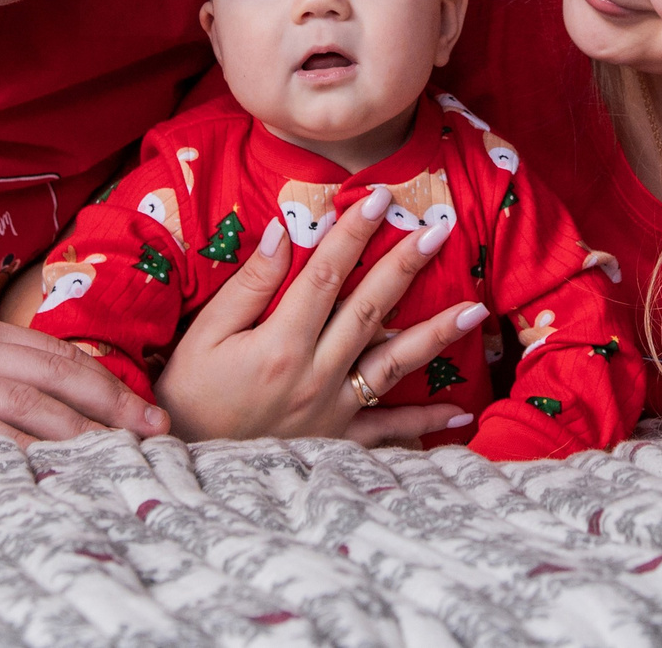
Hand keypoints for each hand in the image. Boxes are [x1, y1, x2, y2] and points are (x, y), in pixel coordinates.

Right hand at [0, 297, 170, 444]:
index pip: (49, 351)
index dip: (102, 378)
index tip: (142, 407)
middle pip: (52, 372)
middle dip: (111, 402)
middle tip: (156, 432)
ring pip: (22, 400)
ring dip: (77, 428)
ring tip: (119, 455)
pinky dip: (11, 446)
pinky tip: (44, 466)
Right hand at [153, 183, 488, 445]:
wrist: (186, 465)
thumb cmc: (188, 395)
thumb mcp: (203, 336)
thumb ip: (247, 287)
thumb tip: (280, 233)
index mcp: (280, 344)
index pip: (324, 275)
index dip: (352, 234)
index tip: (378, 198)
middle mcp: (315, 375)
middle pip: (370, 309)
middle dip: (406, 264)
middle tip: (440, 228)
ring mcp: (332, 411)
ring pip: (393, 365)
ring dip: (435, 335)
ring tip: (475, 309)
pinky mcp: (338, 441)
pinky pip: (388, 432)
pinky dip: (424, 424)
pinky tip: (459, 413)